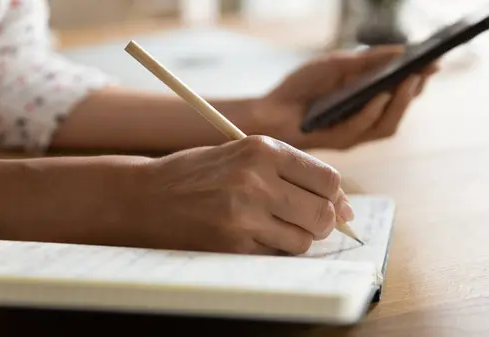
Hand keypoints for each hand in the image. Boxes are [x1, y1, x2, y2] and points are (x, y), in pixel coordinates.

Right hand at [126, 135, 354, 254]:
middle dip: (322, 222)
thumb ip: (291, 173)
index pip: (327, 179)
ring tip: (271, 226)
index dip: (336, 198)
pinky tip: (250, 235)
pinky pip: (275, 254)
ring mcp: (243, 215)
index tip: (335, 207)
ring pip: (303, 240)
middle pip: (323, 213)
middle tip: (306, 221)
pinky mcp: (231, 244)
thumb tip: (343, 206)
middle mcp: (256, 179)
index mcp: (262, 149)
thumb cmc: (198, 175)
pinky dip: (272, 249)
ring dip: (296, 238)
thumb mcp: (243, 156)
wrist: (145, 197)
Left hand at [251, 45, 438, 149]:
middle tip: (424, 71)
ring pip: (386, 125)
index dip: (419, 80)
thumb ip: (367, 60)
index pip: (400, 94)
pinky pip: (360, 129)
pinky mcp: (337, 141)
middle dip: (414, 92)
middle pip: (399, 112)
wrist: (271, 108)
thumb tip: (401, 49)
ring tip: (407, 81)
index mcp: (367, 102)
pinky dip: (371, 112)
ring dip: (399, 104)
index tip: (435, 62)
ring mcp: (353, 134)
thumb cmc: (302, 87)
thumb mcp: (336, 65)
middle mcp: (364, 121)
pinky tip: (377, 96)